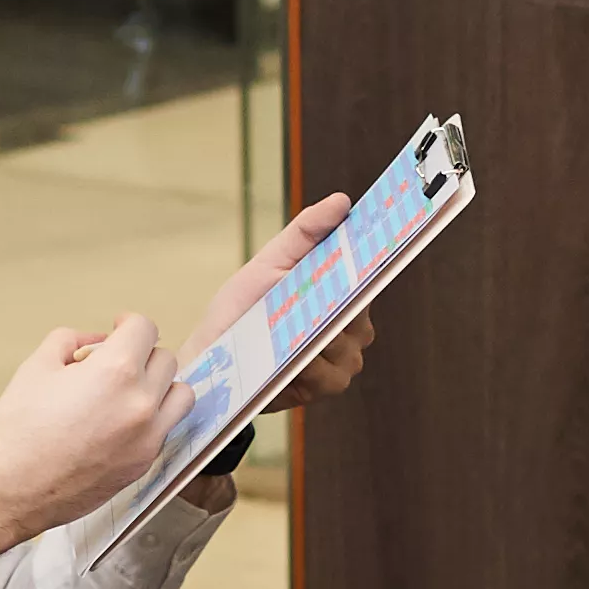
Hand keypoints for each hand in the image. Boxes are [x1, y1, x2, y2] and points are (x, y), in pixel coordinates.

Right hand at [0, 311, 175, 577]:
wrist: (11, 487)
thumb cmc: (19, 427)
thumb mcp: (37, 366)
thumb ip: (71, 340)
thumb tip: (96, 341)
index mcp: (116, 371)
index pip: (145, 329)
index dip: (128, 323)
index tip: (118, 328)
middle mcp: (142, 402)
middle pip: (166, 359)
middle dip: (141, 354)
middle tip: (116, 362)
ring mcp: (148, 436)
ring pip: (180, 396)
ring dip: (160, 386)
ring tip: (131, 392)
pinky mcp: (144, 463)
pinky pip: (164, 429)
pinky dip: (151, 419)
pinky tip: (120, 423)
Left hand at [190, 198, 375, 417]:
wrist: (212, 354)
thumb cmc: (245, 304)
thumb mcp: (274, 260)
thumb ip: (306, 231)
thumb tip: (342, 201)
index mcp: (346, 295)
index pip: (371, 274)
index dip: (376, 258)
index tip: (376, 242)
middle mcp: (353, 331)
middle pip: (360, 312)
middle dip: (342, 298)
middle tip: (324, 281)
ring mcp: (342, 362)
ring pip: (345, 344)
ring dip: (319, 334)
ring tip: (294, 322)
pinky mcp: (323, 388)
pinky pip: (326, 373)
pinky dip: (308, 362)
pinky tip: (288, 354)